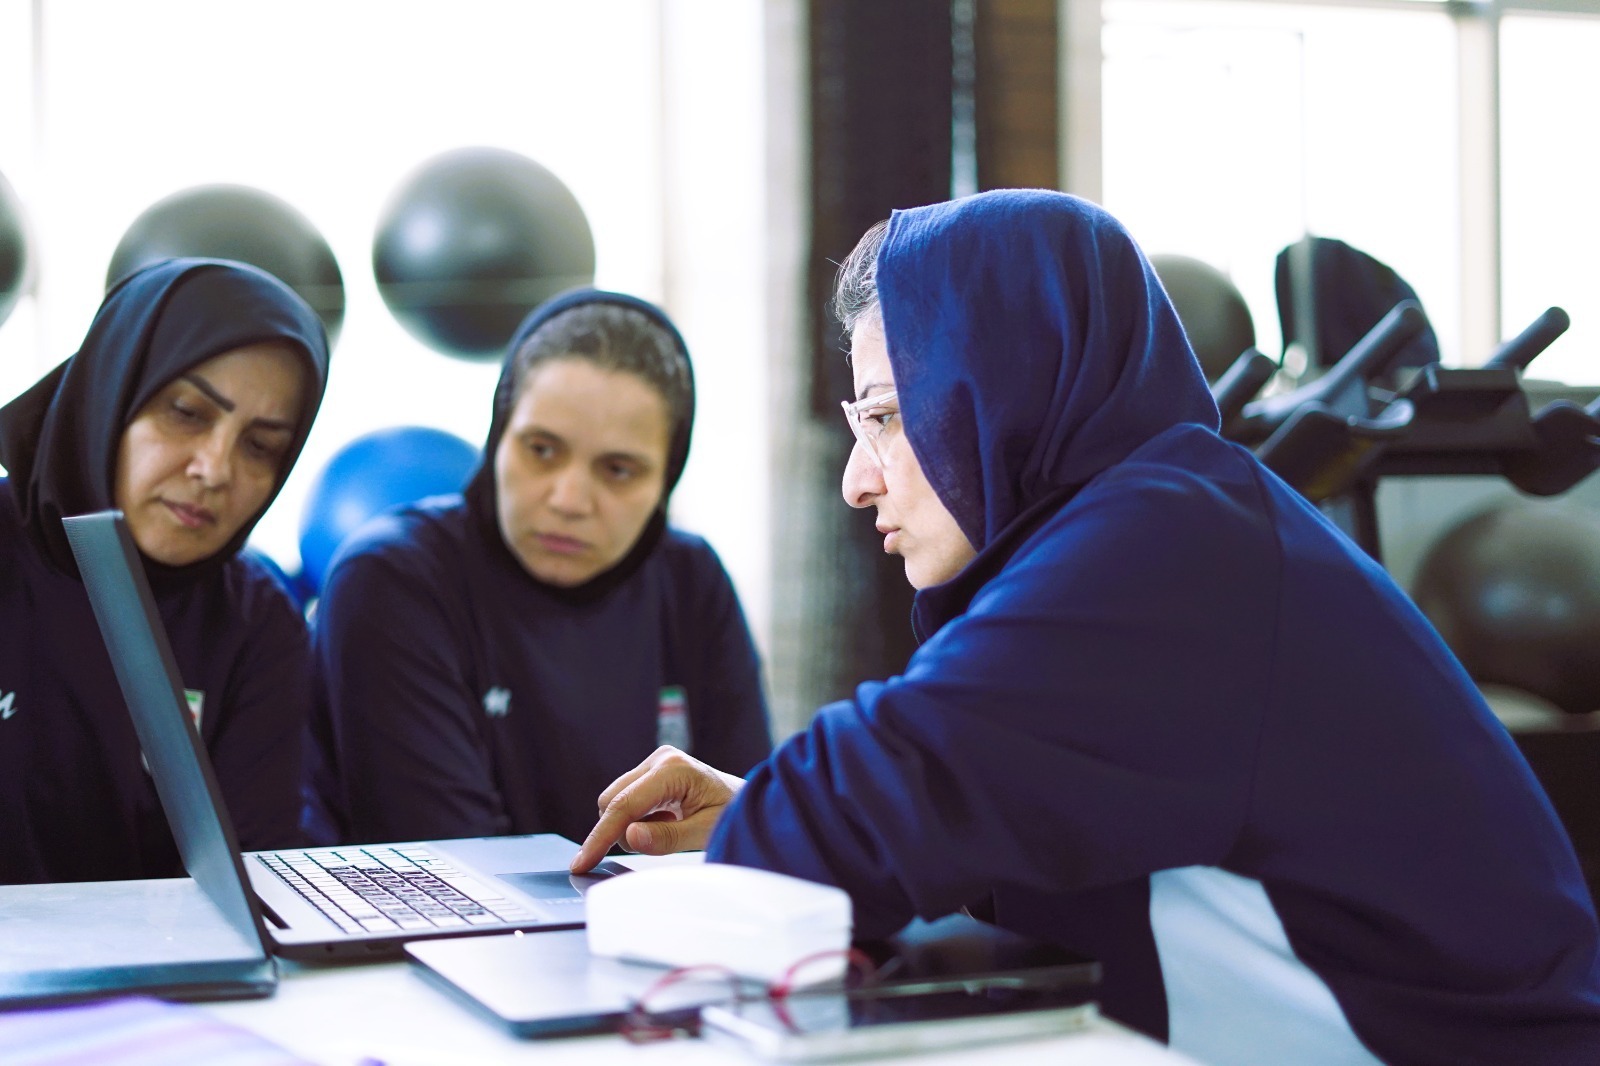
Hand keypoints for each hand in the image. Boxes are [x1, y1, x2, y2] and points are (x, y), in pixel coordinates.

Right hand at [569, 746, 744, 872]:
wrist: (752, 802)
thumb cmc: (736, 816)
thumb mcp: (705, 833)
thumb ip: (666, 837)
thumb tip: (629, 837)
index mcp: (673, 769)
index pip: (624, 805)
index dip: (599, 837)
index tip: (581, 863)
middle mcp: (660, 759)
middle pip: (611, 801)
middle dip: (618, 831)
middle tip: (655, 843)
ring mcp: (656, 763)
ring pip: (615, 801)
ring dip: (630, 825)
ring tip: (670, 829)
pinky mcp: (654, 772)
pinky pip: (628, 801)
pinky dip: (639, 819)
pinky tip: (667, 821)